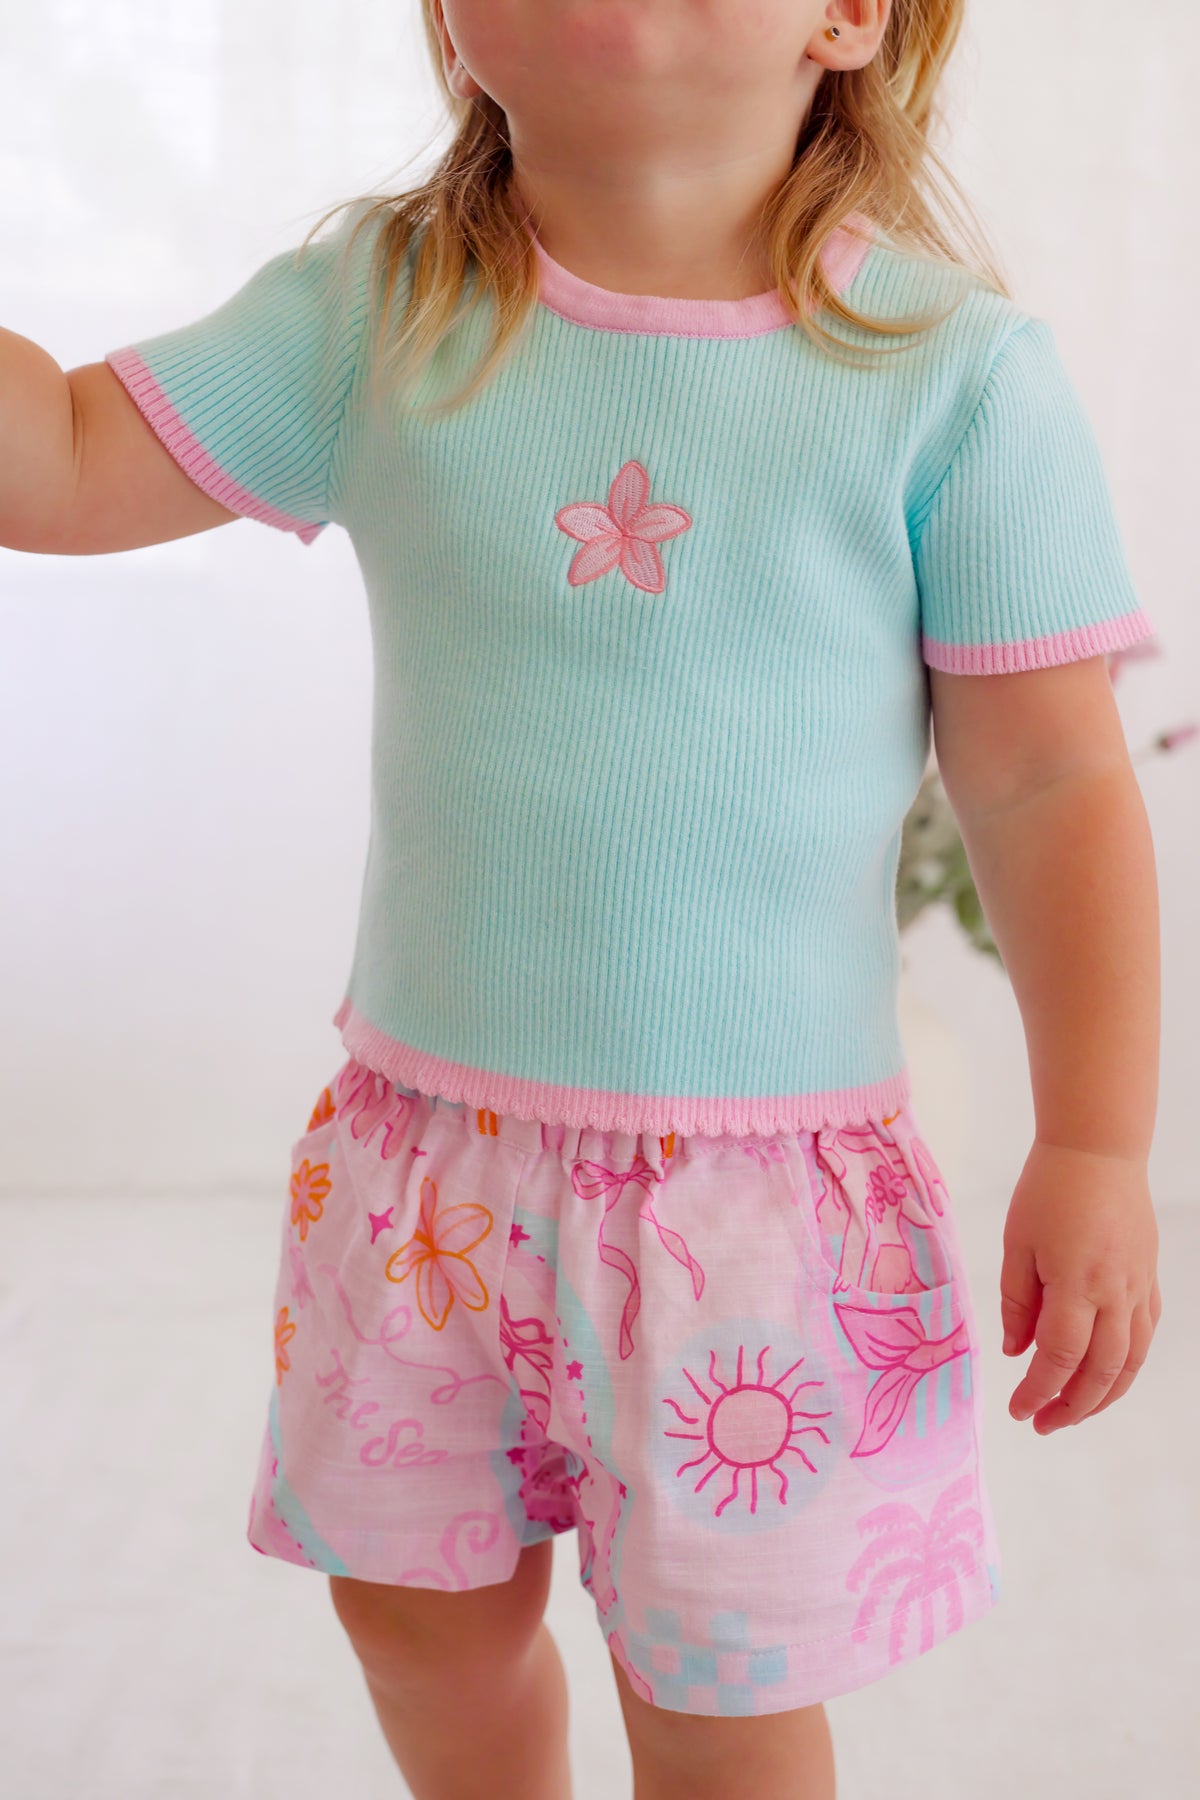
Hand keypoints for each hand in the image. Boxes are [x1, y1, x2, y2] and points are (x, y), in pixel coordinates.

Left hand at [1000, 1139, 1160, 1433]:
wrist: (1098, 1149)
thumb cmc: (1047, 1190)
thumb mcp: (1017, 1243)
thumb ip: (1018, 1301)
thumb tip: (1018, 1352)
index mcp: (1076, 1283)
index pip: (1061, 1357)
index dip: (1040, 1391)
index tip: (1019, 1410)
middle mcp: (1115, 1292)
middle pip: (1101, 1371)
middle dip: (1072, 1407)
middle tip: (1042, 1424)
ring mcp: (1138, 1287)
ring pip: (1131, 1361)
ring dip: (1103, 1396)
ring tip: (1072, 1412)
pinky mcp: (1149, 1279)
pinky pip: (1144, 1334)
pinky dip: (1126, 1364)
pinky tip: (1104, 1374)